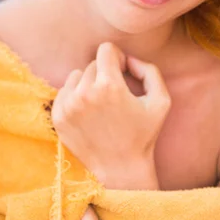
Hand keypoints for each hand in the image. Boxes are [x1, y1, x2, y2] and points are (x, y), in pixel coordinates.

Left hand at [51, 42, 170, 188]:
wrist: (120, 170)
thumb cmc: (143, 135)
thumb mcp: (161, 100)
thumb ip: (149, 70)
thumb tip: (129, 59)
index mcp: (109, 86)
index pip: (106, 49)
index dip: (118, 58)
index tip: (123, 74)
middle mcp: (84, 93)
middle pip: (93, 64)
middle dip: (105, 73)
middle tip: (116, 95)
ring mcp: (67, 106)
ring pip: (77, 75)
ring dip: (88, 84)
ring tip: (101, 104)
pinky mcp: (57, 117)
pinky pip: (64, 91)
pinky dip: (76, 96)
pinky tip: (89, 113)